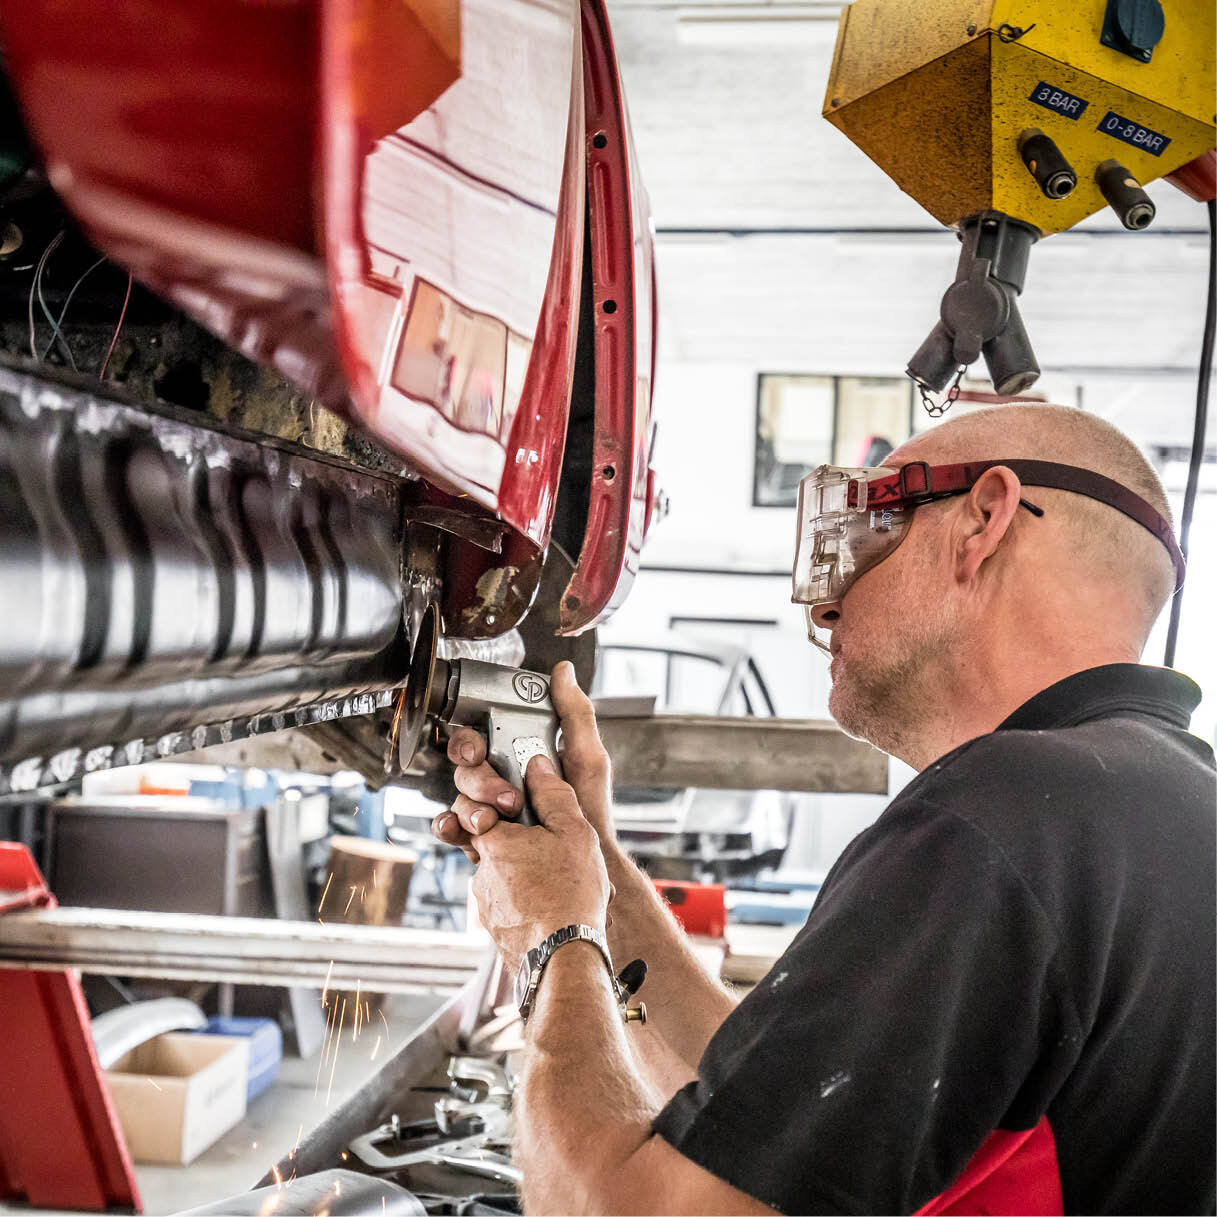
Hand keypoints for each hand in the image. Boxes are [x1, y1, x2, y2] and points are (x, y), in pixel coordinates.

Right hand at [431, 660, 615, 858]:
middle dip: (477, 780)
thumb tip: (563, 672)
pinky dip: (448, 828)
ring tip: (495, 821)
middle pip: (465, 768)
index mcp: (520, 756)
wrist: (587, 865)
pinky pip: (452, 829)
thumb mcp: (588, 758)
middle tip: (504, 797)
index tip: (478, 751)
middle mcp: (501, 780)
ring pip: (458, 797)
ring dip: (469, 807)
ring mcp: (490, 810)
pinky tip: (459, 832)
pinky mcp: (482, 840)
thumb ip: (575, 714)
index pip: (481, 736)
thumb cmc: (592, 812)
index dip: (471, 741)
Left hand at [468, 754, 611, 966]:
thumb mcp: (573, 831)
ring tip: (555, 877)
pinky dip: (522, 895)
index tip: (521, 804)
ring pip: (496, 870)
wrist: (564, 959)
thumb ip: (552, 794)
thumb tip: (537, 767)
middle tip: (544, 842)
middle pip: (483, 836)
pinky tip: (550, 900)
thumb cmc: (569, 895)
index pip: (477, 804)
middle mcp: (480, 871)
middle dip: (513, 834)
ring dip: (520, 867)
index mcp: (492, 840)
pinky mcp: (494, 926)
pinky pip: (504, 899)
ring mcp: (485, 902)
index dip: (499, 799)